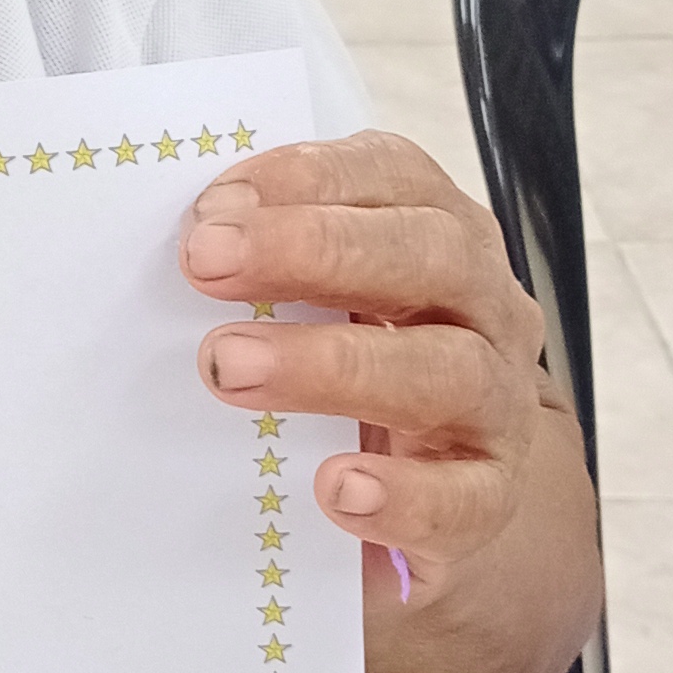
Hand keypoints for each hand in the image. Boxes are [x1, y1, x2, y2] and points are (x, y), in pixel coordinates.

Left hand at [179, 129, 598, 672]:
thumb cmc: (357, 364)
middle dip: (313, 250)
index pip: (394, 175)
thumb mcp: (320, 298)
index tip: (213, 204)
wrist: (436, 491)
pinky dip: (401, 493)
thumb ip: (265, 261)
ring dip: (330, 365)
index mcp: (438, 232)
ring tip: (229, 368)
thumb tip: (175, 243)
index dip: (308, 178)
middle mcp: (483, 306)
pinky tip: (335, 488)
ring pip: (445, 370)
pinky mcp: (489, 497)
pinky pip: (461, 497)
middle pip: (428, 255)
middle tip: (204, 263)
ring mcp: (497, 402)